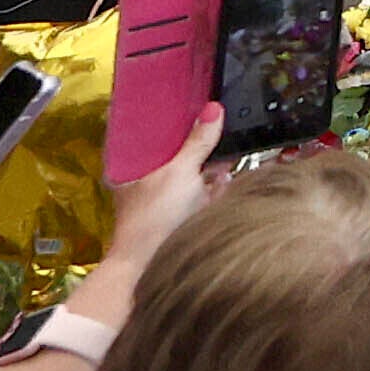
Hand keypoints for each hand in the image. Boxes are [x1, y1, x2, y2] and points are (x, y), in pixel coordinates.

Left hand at [102, 112, 219, 289]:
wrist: (153, 264)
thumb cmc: (157, 213)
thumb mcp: (180, 170)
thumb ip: (199, 141)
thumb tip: (214, 107)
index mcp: (136, 169)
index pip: (159, 138)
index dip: (180, 123)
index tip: (203, 107)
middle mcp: (150, 183)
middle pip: (182, 156)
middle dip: (204, 146)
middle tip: (226, 128)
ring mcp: (168, 201)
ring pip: (197, 175)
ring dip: (214, 168)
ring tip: (233, 154)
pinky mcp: (186, 217)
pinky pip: (206, 195)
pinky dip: (218, 188)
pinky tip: (231, 180)